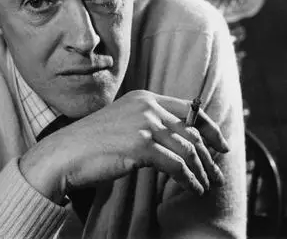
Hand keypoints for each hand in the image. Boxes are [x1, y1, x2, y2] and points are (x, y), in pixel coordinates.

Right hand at [19, 90, 229, 202]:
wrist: (65, 153)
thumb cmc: (92, 143)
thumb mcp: (124, 123)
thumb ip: (148, 123)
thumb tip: (178, 140)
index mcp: (144, 97)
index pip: (190, 109)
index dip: (210, 128)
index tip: (221, 145)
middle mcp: (147, 106)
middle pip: (192, 131)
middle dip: (210, 157)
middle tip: (218, 175)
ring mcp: (144, 124)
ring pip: (188, 150)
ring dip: (202, 172)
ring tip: (206, 187)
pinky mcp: (141, 145)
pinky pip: (177, 166)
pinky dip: (189, 181)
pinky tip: (193, 190)